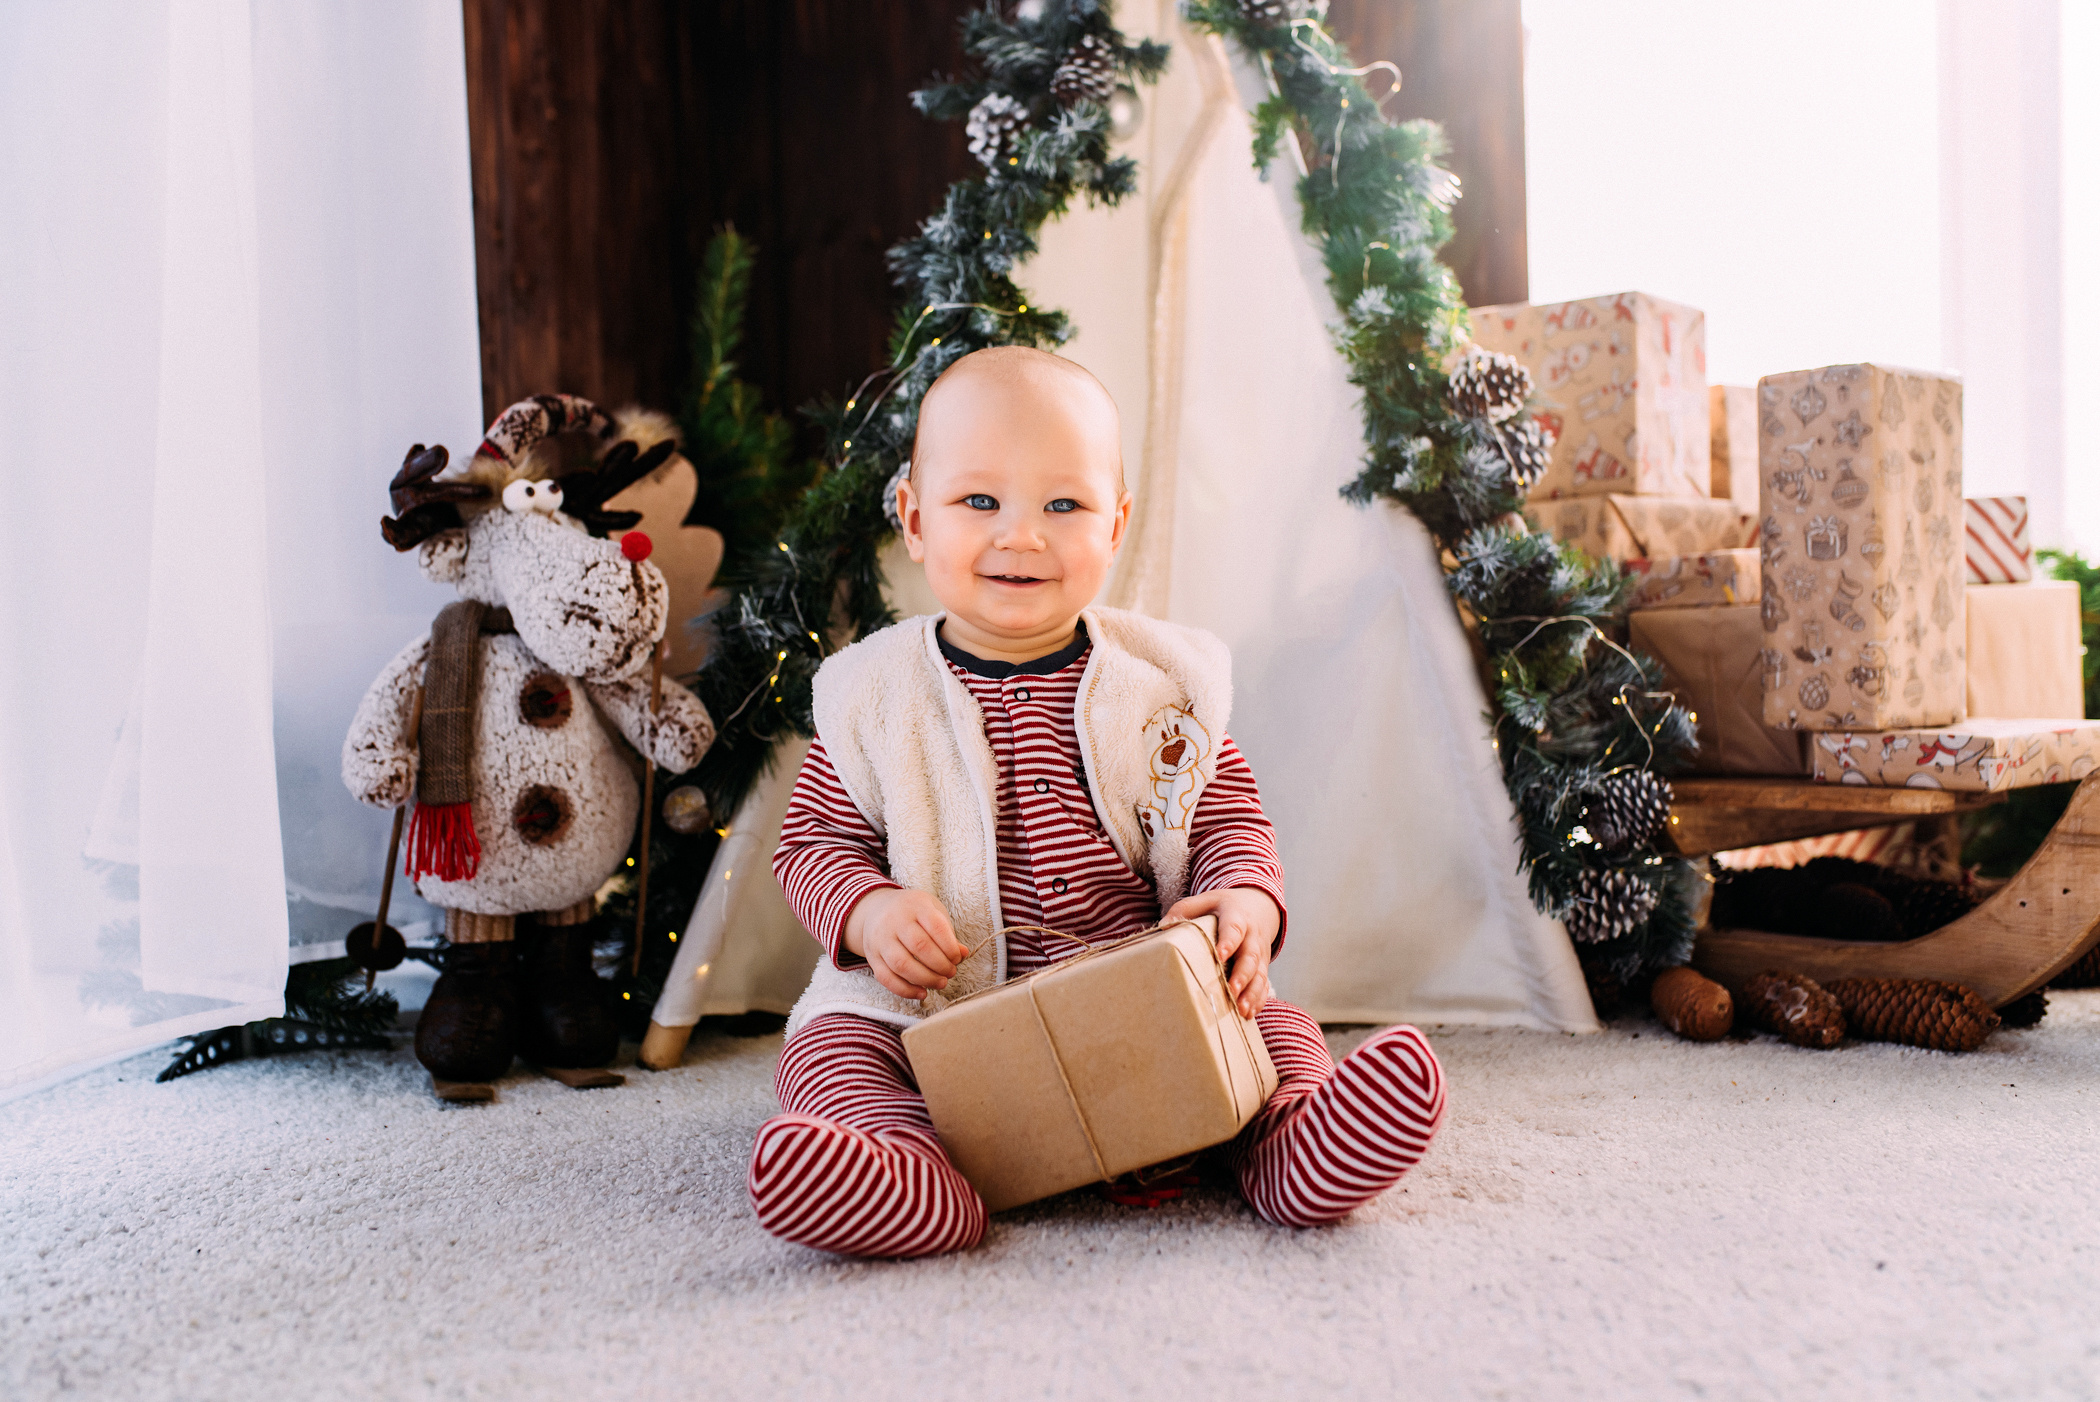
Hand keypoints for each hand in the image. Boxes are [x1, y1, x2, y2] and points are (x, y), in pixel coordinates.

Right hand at [841, 887, 970, 1001]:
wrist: (877, 909)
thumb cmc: (913, 913)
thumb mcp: (933, 913)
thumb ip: (948, 934)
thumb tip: (963, 954)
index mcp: (915, 905)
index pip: (936, 926)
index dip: (950, 947)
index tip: (957, 958)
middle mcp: (894, 920)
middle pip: (919, 946)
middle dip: (940, 965)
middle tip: (951, 973)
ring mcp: (880, 939)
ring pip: (901, 965)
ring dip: (925, 979)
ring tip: (941, 983)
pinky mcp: (872, 956)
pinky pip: (886, 978)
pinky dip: (905, 990)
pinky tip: (922, 993)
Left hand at [1166, 887, 1278, 1017]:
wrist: (1256, 906)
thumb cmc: (1222, 907)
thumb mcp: (1203, 901)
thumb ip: (1183, 911)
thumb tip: (1161, 928)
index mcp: (1236, 916)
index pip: (1234, 928)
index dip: (1228, 942)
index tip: (1220, 955)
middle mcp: (1252, 936)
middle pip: (1250, 956)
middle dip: (1242, 975)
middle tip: (1232, 991)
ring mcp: (1260, 953)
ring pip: (1260, 974)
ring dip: (1252, 993)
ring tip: (1241, 1010)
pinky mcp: (1263, 966)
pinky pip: (1264, 984)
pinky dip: (1259, 999)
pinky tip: (1248, 1014)